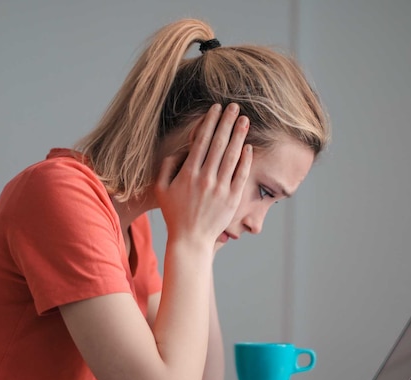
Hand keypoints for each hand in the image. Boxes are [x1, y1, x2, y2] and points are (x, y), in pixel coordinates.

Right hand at [156, 103, 251, 248]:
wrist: (190, 240)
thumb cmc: (174, 213)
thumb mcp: (161, 189)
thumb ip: (167, 167)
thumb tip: (179, 150)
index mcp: (188, 173)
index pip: (201, 141)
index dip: (209, 122)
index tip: (216, 108)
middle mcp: (205, 178)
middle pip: (218, 144)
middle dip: (227, 122)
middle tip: (235, 107)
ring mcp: (220, 189)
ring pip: (231, 156)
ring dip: (239, 136)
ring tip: (245, 120)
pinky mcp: (232, 199)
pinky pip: (241, 175)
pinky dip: (245, 160)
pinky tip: (249, 146)